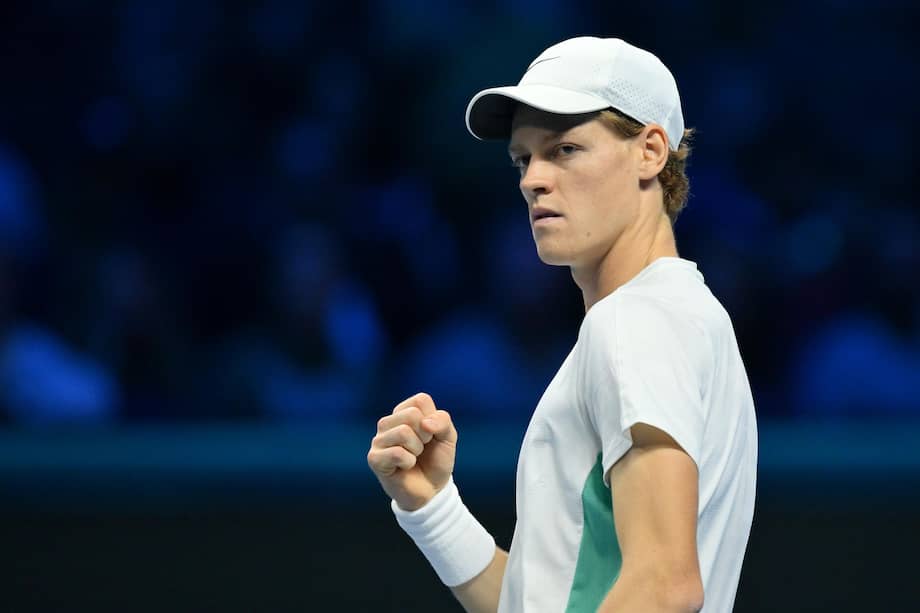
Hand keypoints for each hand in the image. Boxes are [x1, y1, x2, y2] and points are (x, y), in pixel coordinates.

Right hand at [367, 392, 457, 510]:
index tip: (431, 435)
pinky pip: (397, 453)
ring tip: (414, 457)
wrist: (431, 490)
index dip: (433, 420)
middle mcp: (387, 422)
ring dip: (417, 449)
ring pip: (403, 432)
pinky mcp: (374, 458)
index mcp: (403, 412)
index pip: (420, 400)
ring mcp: (378, 440)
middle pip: (411, 414)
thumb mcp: (448, 437)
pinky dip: (409, 462)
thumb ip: (443, 421)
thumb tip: (424, 423)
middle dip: (425, 435)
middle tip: (422, 449)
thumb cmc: (436, 460)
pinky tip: (405, 467)